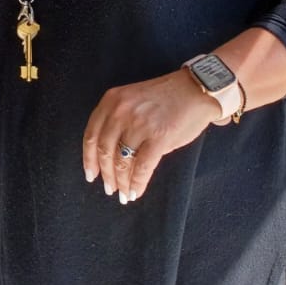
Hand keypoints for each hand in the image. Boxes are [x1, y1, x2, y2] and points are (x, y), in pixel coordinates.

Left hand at [82, 69, 219, 203]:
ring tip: (124, 194)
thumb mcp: (132, 100)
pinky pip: (142, 167)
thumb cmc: (165, 98)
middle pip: (105, 151)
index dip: (89, 160)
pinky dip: (137, 184)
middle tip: (110, 189)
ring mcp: (140, 124)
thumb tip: (108, 157)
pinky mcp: (159, 137)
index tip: (91, 175)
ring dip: (122, 182)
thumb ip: (117, 121)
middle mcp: (121, 111)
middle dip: (106, 175)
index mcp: (111, 100)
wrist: (196, 90)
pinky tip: (136, 192)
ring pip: (122, 161)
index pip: (91, 135)